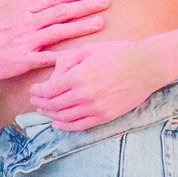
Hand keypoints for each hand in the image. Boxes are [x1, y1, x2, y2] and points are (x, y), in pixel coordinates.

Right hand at [0, 0, 104, 79]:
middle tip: (107, 1)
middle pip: (63, 12)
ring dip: (81, 27)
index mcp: (24, 7)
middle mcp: (29, 22)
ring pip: (59, 32)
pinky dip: (63, 58)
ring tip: (101, 23)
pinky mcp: (22, 60)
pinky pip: (46, 59)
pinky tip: (79, 57)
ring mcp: (27, 41)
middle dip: (86, 6)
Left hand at [27, 35, 170, 132]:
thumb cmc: (117, 53)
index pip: (48, 90)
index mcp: (78, 76)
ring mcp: (95, 108)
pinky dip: (65, 127)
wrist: (145, 66)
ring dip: (50, 115)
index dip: (37, 92)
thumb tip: (53, 76)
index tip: (33, 90)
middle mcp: (83, 95)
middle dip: (41, 104)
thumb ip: (67, 61)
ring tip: (44, 111)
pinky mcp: (104, 116)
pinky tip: (57, 123)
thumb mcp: (88, 49)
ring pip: (64, 118)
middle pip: (53, 105)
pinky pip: (79, 126)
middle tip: (35, 101)